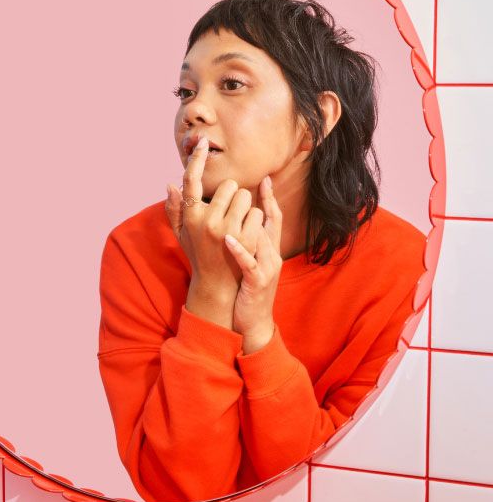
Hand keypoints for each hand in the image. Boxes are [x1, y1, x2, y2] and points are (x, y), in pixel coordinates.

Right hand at [165, 136, 261, 327]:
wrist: (217, 286)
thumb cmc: (199, 255)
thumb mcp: (182, 234)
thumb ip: (175, 209)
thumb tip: (170, 184)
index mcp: (190, 216)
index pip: (191, 180)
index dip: (196, 159)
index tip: (202, 142)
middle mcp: (206, 221)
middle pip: (229, 185)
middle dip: (232, 195)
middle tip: (230, 212)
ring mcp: (227, 230)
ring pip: (245, 196)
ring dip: (245, 206)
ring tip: (238, 224)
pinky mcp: (245, 238)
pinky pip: (257, 212)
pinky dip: (255, 219)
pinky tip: (248, 233)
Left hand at [224, 175, 282, 352]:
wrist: (253, 322)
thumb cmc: (246, 289)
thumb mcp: (248, 261)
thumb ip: (246, 239)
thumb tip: (238, 218)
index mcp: (269, 249)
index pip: (272, 219)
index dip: (269, 199)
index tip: (264, 178)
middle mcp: (271, 255)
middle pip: (270, 224)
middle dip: (260, 203)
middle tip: (247, 184)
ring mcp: (266, 269)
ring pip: (262, 239)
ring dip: (249, 222)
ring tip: (237, 202)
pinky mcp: (257, 283)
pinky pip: (249, 264)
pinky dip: (240, 251)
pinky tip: (228, 239)